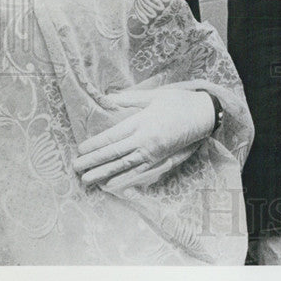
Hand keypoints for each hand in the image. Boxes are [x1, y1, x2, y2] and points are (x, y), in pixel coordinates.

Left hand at [72, 88, 215, 190]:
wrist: (204, 115)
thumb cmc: (179, 102)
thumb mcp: (155, 95)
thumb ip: (130, 98)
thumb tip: (108, 98)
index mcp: (142, 121)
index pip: (112, 136)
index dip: (95, 144)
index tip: (80, 149)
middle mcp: (145, 139)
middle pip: (114, 153)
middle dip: (93, 161)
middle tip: (76, 168)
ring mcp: (153, 152)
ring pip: (124, 166)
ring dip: (104, 174)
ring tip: (87, 180)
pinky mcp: (161, 160)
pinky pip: (139, 173)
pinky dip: (124, 180)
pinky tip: (111, 185)